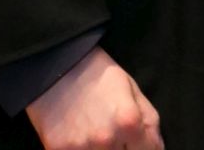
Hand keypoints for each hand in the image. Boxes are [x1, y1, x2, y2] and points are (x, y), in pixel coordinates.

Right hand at [26, 46, 163, 149]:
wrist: (54, 63)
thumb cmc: (96, 74)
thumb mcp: (131, 89)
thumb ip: (149, 123)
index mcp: (129, 122)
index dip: (142, 149)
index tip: (133, 142)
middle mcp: (106, 139)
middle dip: (122, 149)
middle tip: (114, 137)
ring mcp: (81, 148)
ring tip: (94, 135)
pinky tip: (78, 138)